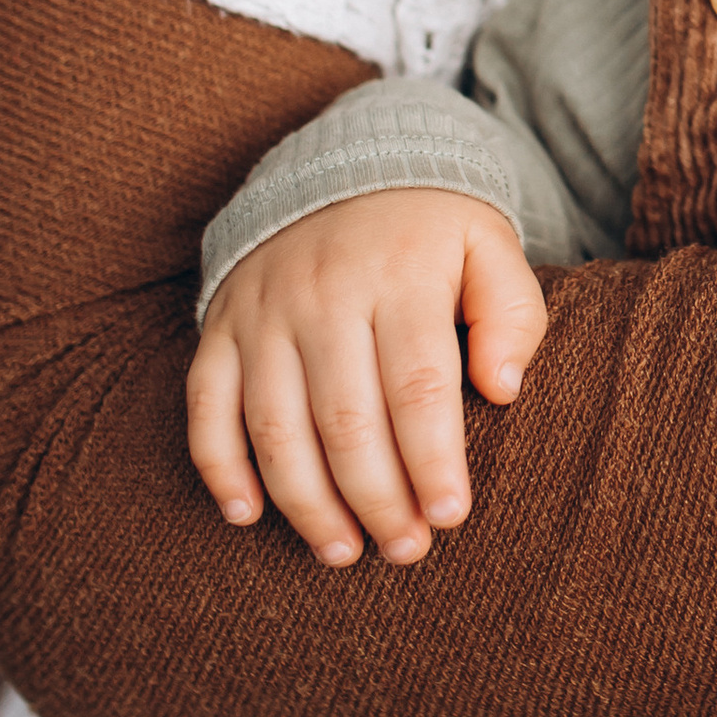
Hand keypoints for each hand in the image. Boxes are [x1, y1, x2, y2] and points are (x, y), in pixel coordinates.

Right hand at [185, 188, 545, 565]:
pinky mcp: (220, 327)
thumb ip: (511, 313)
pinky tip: (247, 516)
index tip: (452, 517)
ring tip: (342, 552)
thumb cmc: (431, 231)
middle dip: (377, 498)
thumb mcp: (490, 246)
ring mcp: (263, 313)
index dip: (433, 459)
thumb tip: (503, 390)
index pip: (417, 385)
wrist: (347, 165)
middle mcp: (323, 295)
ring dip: (306, 502)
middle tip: (406, 549)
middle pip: (345, 419)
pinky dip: (219, 466)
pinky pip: (205, 405)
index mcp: (399, 276)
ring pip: (274, 426)